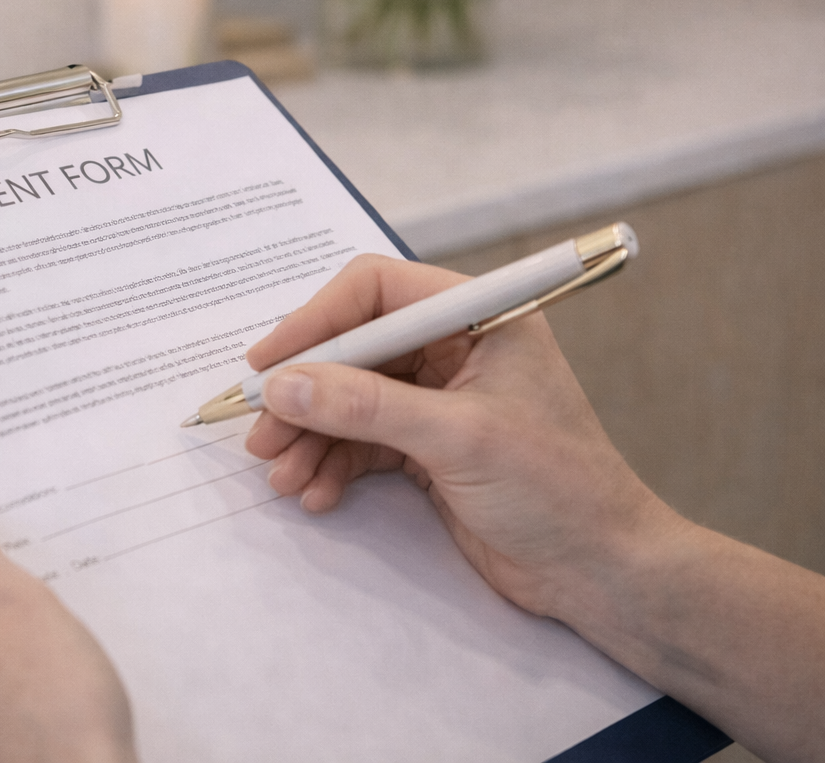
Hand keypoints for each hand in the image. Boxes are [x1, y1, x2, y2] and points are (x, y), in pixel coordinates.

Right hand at [241, 252, 674, 619]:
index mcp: (477, 318)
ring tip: (281, 476)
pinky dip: (331, 466)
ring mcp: (438, 400)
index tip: (269, 364)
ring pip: (348, 400)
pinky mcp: (427, 448)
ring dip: (310, 436)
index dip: (316, 321)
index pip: (376, 291)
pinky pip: (360, 442)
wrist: (601, 572)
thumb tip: (284, 384)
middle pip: (352, 349)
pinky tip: (315, 494)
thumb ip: (365, 406)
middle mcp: (454, 348)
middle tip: (261, 434)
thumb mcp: (456, 437)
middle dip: (305, 393)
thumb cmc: (557, 488)